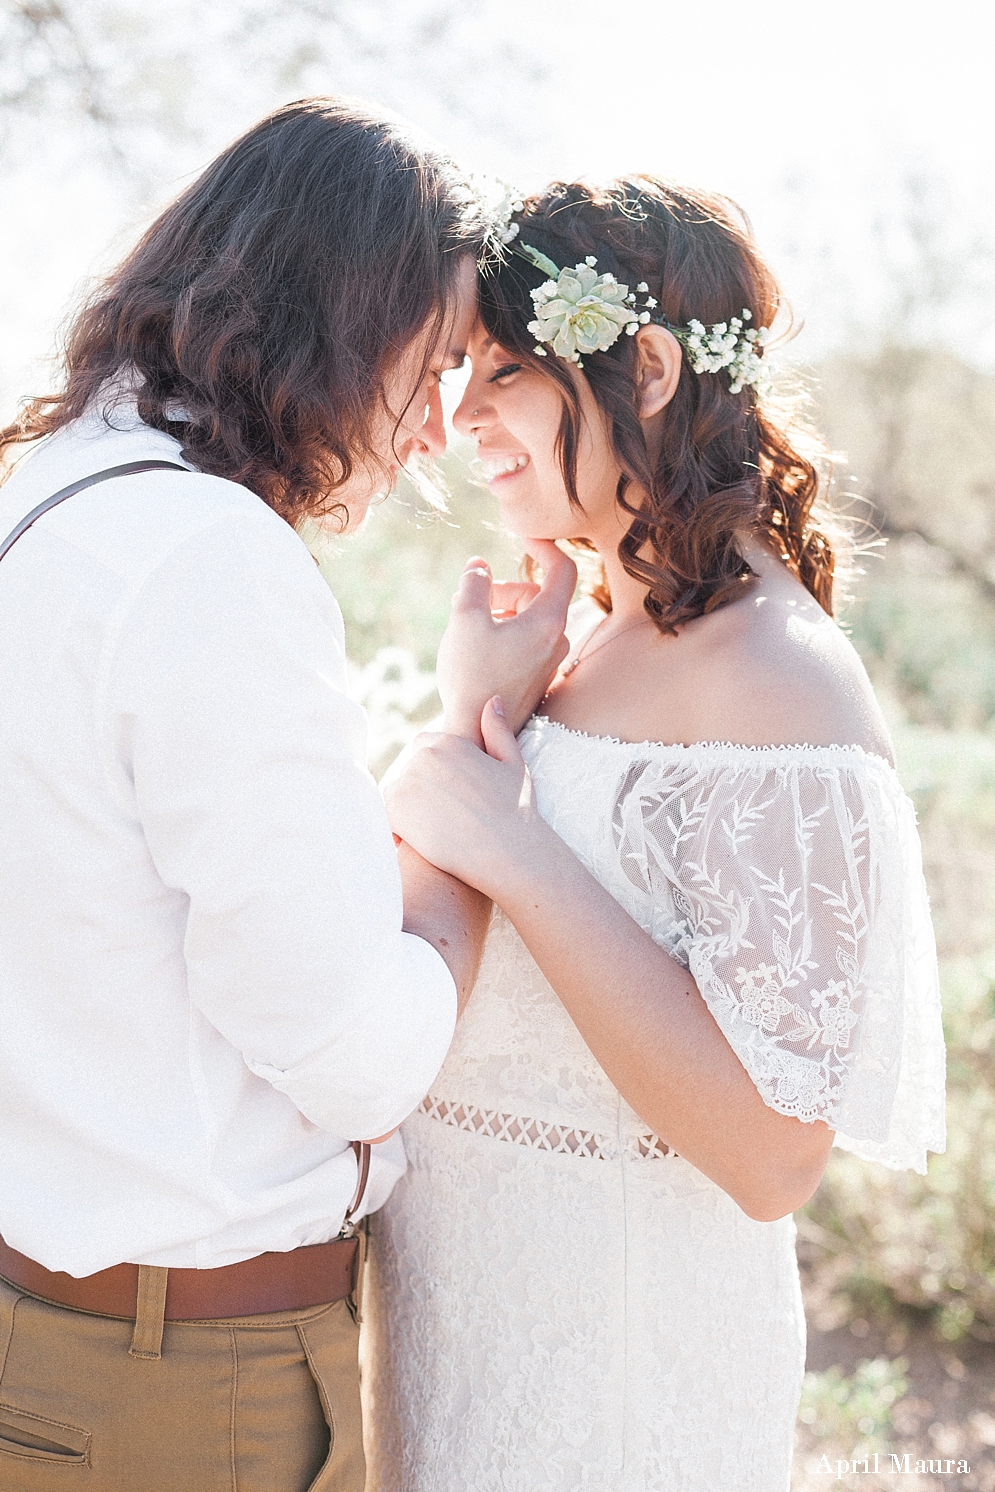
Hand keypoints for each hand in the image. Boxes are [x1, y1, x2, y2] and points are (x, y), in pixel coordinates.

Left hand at [385, 697, 545, 897]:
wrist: (509, 851)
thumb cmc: (516, 810)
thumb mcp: (513, 763)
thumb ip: (497, 730)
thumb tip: (492, 700)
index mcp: (448, 741)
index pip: (426, 748)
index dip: (438, 773)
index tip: (453, 795)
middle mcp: (424, 756)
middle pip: (411, 769)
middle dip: (423, 788)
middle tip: (447, 815)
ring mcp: (407, 781)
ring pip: (399, 791)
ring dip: (411, 807)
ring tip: (439, 829)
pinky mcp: (395, 810)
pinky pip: (389, 815)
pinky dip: (401, 828)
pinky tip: (426, 840)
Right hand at [436, 539, 575, 744]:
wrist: (475, 733)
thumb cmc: (471, 676)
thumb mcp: (465, 619)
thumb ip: (474, 583)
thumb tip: (479, 565)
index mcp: (548, 622)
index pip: (562, 569)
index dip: (544, 546)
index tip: (522, 535)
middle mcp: (557, 641)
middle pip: (538, 595)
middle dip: (505, 589)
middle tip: (471, 599)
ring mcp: (549, 662)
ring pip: (529, 619)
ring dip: (501, 612)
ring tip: (467, 624)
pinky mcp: (537, 678)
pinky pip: (526, 642)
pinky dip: (505, 633)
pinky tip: (477, 647)